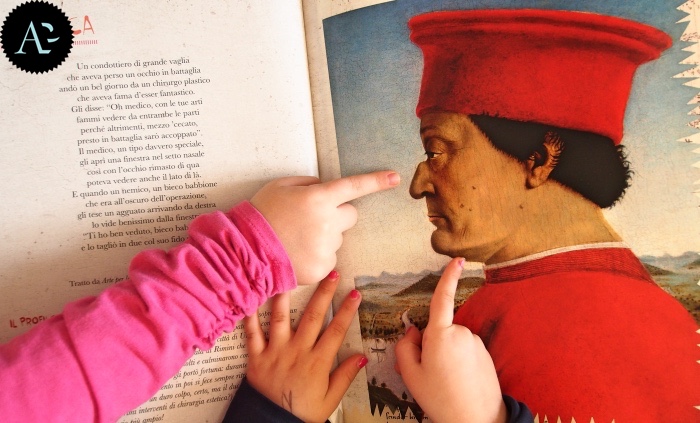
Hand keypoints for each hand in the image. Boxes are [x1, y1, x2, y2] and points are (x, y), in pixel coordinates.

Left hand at [244, 271, 367, 422]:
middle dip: (324, 293)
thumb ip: (345, 375)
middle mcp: (297, 351)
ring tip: (289, 276)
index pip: (336, 330)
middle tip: (332, 274)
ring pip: (280, 318)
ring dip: (286, 296)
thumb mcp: (330, 399)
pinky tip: (252, 298)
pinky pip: (252, 333)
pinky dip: (250, 316)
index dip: (347, 310)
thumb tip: (362, 356)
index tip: (355, 293)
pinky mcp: (256, 357)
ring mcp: (275, 352)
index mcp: (318, 361)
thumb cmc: (303, 412)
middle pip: (313, 317)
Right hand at [250, 171, 399, 284]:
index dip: (376, 181)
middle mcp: (328, 222)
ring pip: (338, 238)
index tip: (395, 177)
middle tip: (312, 219)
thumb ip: (308, 184)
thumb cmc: (261, 214)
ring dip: (325, 236)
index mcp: (318, 198)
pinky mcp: (322, 268)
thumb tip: (325, 188)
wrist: (245, 251)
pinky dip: (317, 255)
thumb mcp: (281, 186)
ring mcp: (326, 248)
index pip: (354, 186)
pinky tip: (297, 253)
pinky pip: (329, 258)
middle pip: (351, 215)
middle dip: (337, 214)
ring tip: (297, 239)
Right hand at [395, 258, 506, 422]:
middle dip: (431, 344)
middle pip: (439, 329)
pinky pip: (465, 351)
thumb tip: (412, 331)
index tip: (457, 259)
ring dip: (446, 354)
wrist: (477, 420)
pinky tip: (458, 382)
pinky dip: (459, 362)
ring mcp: (476, 343)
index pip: (442, 299)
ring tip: (446, 381)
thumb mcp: (410, 375)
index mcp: (441, 335)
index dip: (448, 277)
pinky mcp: (486, 354)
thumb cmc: (441, 399)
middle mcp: (462, 333)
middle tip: (429, 372)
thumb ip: (405, 347)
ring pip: (452, 341)